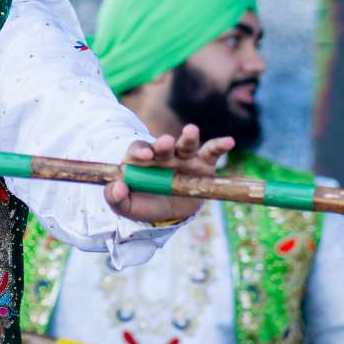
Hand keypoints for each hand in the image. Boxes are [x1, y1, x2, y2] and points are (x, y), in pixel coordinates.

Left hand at [104, 124, 232, 224]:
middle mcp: (163, 155)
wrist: (167, 212)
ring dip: (188, 137)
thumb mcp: (125, 206)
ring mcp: (183, 158)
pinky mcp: (203, 164)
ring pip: (186, 144)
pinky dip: (220, 145)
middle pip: (162, 145)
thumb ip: (115, 198)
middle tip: (165, 142)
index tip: (145, 155)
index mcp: (142, 160)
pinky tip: (228, 142)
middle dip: (163, 143)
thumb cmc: (144, 203)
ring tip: (191, 131)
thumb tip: (117, 187)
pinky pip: (211, 152)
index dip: (141, 150)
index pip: (139, 149)